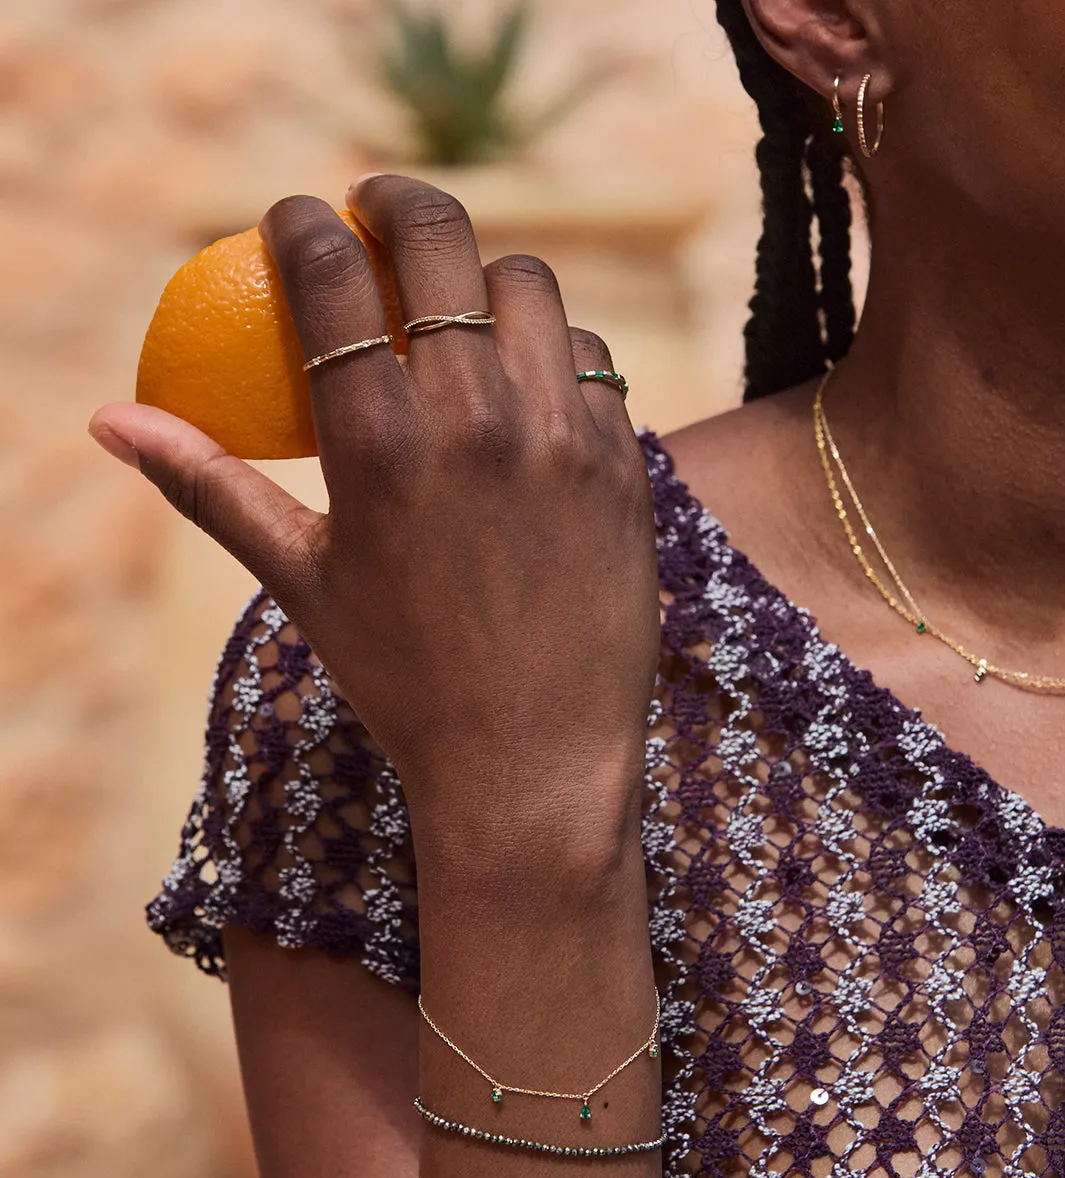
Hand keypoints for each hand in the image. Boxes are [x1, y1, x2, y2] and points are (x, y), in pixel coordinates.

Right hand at [89, 176, 660, 871]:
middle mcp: (478, 418)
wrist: (535, 762)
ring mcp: (565, 434)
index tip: (295, 217)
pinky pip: (592, 357)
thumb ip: (208, 486)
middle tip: (377, 207)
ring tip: (458, 304)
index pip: (330, 275)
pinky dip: (553, 349)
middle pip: (441, 239)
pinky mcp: (624, 460)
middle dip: (397, 198)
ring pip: (530, 284)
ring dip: (484, 275)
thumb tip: (111, 420)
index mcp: (381, 444)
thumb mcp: (300, 581)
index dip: (301, 222)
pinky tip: (526, 385)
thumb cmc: (403, 680)